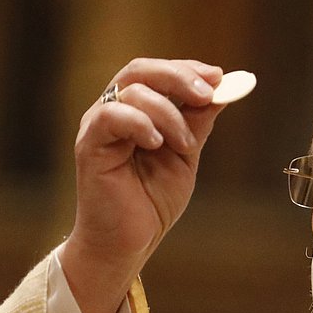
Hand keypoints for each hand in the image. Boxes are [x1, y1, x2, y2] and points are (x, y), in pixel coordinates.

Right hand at [62, 58, 226, 312]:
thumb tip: (222, 91)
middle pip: (140, 70)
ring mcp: (98, 126)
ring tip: (185, 145)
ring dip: (168, 113)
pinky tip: (156, 143)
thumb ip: (196, 123)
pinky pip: (111, 116)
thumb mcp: (185, 156)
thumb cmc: (152, 202)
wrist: (128, 243)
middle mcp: (113, 111)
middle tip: (207, 94)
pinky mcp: (89, 146)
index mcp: (135, 110)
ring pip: (132, 92)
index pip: (157, 73)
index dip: (187, 69)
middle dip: (179, 77)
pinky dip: (139, 122)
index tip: (219, 77)